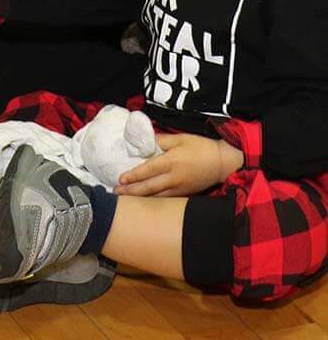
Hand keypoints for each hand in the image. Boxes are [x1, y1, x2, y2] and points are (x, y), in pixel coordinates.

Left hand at [115, 134, 243, 197]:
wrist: (223, 162)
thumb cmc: (201, 147)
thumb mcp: (180, 138)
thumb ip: (161, 140)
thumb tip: (145, 141)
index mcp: (171, 161)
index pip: (148, 170)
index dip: (133, 175)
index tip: (120, 179)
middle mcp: (174, 178)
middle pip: (149, 187)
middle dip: (131, 191)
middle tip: (116, 193)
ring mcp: (180, 188)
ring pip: (156, 196)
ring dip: (140, 198)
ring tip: (126, 199)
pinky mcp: (185, 194)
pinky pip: (166, 199)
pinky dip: (153, 201)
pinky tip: (145, 201)